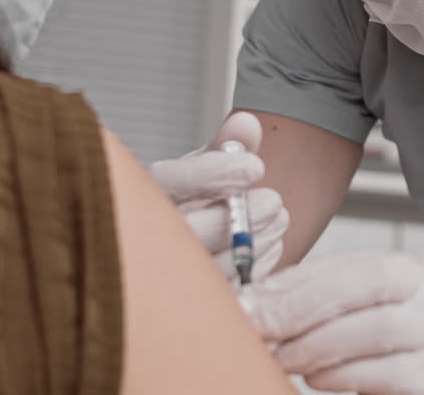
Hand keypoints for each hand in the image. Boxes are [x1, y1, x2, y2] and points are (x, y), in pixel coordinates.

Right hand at [148, 111, 289, 284]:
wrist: (180, 241)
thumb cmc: (191, 198)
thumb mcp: (206, 166)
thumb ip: (228, 145)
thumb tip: (247, 124)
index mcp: (145, 191)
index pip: (171, 181)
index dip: (214, 173)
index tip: (256, 166)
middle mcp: (146, 233)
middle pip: (186, 229)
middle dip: (239, 214)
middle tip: (274, 201)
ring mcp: (163, 272)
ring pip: (207, 264)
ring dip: (253, 241)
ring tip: (278, 220)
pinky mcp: (188, 298)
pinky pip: (223, 289)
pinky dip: (254, 266)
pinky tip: (271, 246)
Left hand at [239, 250, 423, 394]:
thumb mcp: (405, 314)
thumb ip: (355, 300)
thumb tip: (274, 298)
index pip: (369, 262)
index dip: (309, 277)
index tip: (260, 296)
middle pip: (375, 283)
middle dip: (306, 303)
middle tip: (260, 323)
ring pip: (379, 330)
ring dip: (317, 343)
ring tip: (285, 354)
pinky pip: (388, 377)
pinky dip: (343, 377)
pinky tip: (318, 379)